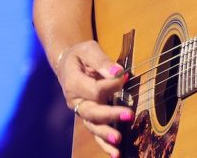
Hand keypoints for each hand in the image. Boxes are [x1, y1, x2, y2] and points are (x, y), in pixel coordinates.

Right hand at [57, 40, 132, 156]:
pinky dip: (104, 144)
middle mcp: (75, 101)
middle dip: (110, 114)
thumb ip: (102, 60)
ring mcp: (81, 111)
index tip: (125, 75)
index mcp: (73, 83)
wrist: (68, 63)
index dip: (112, 84)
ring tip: (119, 141)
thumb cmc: (80, 55)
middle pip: (92, 112)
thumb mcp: (89, 50)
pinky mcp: (87, 116)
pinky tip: (115, 153)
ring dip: (106, 135)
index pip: (95, 89)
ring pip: (92, 126)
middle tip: (129, 114)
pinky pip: (95, 131)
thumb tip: (118, 72)